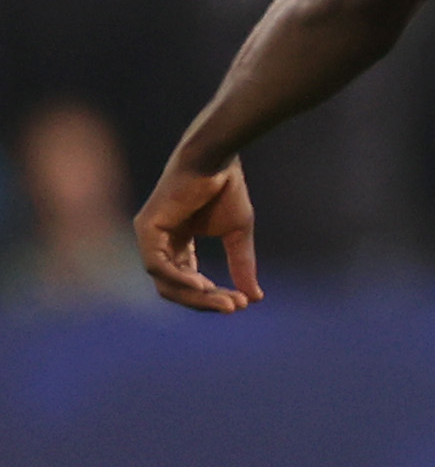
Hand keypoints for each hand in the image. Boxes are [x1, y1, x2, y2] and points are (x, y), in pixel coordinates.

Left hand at [137, 157, 260, 312]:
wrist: (216, 159)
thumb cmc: (225, 189)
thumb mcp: (238, 234)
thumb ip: (241, 264)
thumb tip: (256, 297)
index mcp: (178, 244)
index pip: (188, 282)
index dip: (213, 296)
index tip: (241, 303)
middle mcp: (159, 244)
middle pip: (175, 288)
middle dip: (206, 301)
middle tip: (234, 307)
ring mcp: (150, 237)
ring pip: (165, 283)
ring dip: (196, 296)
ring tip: (225, 300)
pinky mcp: (147, 229)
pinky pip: (157, 265)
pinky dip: (179, 279)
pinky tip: (203, 285)